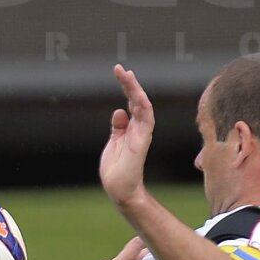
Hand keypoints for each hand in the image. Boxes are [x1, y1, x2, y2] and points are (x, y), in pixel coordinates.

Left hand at [98, 64, 155, 208]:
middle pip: (137, 101)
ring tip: (126, 75)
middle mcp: (138, 129)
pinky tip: (137, 94)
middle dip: (130, 84)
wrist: (120, 190)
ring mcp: (141, 134)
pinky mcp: (141, 142)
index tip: (120, 72)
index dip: (127, 87)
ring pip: (142, 107)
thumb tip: (119, 111)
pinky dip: (143, 107)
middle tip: (121, 69)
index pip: (131, 103)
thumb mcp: (114, 142)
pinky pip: (146, 121)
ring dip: (135, 91)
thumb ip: (118, 127)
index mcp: (131, 128)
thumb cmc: (117, 169)